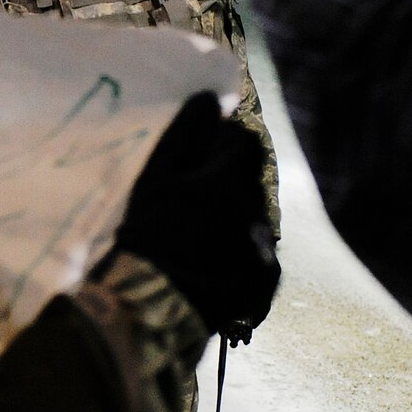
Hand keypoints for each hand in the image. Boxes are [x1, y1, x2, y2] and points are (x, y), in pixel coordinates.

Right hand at [115, 95, 279, 333]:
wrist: (150, 313)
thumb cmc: (146, 239)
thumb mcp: (155, 180)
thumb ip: (185, 136)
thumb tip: (211, 99)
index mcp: (232, 183)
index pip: (244, 142)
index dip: (223, 144)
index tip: (199, 158)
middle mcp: (257, 213)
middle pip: (250, 182)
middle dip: (226, 185)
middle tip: (190, 202)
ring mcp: (264, 252)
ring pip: (253, 219)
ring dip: (232, 220)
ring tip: (195, 240)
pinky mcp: (264, 284)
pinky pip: (257, 256)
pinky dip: (238, 255)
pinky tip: (209, 266)